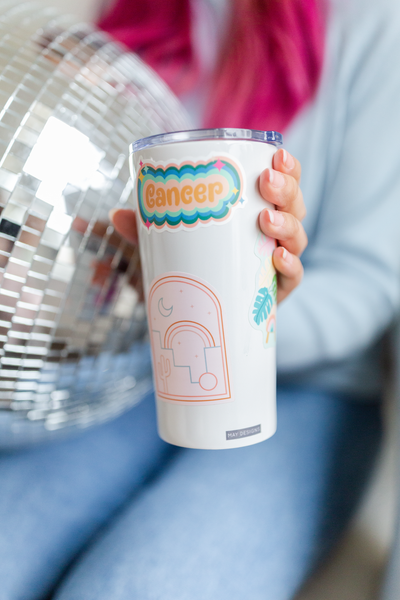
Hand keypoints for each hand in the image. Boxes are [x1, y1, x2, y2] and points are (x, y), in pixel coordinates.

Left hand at [110, 148, 306, 304]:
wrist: (209, 312)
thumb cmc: (197, 264)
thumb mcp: (172, 241)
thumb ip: (148, 229)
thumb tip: (116, 215)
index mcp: (258, 210)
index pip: (283, 182)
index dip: (287, 167)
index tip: (276, 153)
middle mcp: (276, 233)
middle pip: (294, 205)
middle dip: (286, 190)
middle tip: (266, 183)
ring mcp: (279, 263)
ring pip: (297, 238)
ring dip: (287, 225)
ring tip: (266, 221)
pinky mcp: (277, 292)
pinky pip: (293, 278)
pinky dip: (291, 267)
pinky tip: (278, 258)